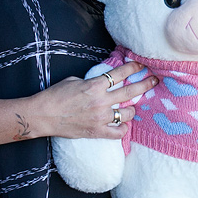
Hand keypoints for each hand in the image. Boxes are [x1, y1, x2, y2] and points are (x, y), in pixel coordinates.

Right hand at [38, 61, 156, 139]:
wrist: (42, 115)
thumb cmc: (55, 95)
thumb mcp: (74, 80)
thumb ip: (92, 82)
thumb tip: (103, 82)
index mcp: (94, 85)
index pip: (120, 74)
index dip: (133, 68)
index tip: (141, 65)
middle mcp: (101, 101)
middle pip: (130, 92)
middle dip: (145, 84)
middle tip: (154, 80)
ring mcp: (100, 117)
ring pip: (127, 113)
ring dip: (133, 110)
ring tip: (134, 108)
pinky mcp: (97, 131)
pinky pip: (118, 132)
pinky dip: (123, 128)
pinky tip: (124, 124)